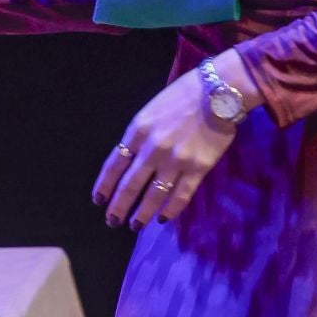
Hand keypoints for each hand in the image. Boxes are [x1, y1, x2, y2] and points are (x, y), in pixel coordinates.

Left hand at [91, 50, 255, 230]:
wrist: (218, 91)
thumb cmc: (181, 96)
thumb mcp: (150, 111)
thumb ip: (138, 136)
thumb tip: (128, 161)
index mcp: (137, 131)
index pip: (114, 165)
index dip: (105, 186)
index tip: (98, 200)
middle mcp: (152, 149)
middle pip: (130, 185)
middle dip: (118, 206)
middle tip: (112, 221)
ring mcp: (175, 161)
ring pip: (153, 196)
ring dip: (142, 214)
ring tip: (134, 225)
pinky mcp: (197, 169)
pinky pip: (180, 196)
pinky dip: (170, 210)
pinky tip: (163, 219)